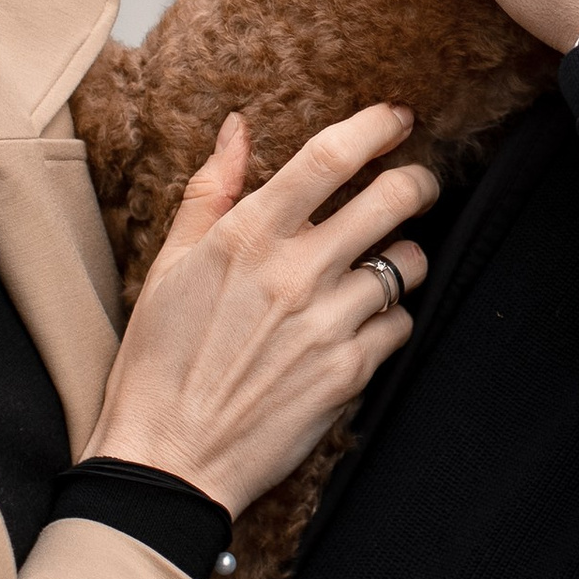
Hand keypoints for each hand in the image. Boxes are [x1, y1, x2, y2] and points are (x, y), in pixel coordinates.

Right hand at [93, 107, 434, 513]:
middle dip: (417, 181)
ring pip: (409, 262)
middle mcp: (295, 273)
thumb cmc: (160, 361)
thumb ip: (212, 191)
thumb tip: (238, 128)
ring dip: (403, 256)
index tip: (396, 117)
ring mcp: (329, 324)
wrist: (169, 461)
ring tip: (379, 265)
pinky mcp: (350, 373)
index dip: (376, 126)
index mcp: (247, 237)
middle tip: (415, 184)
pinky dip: (390, 318)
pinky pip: (401, 324)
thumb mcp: (170, 265)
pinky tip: (360, 324)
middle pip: (393, 198)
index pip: (330, 157)